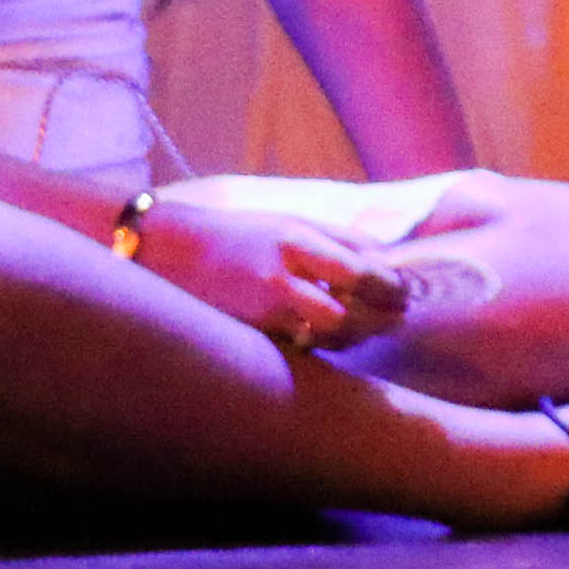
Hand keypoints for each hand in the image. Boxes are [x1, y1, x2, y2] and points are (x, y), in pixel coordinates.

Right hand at [136, 200, 410, 352]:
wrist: (167, 252)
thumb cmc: (236, 235)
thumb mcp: (287, 223)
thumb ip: (337, 240)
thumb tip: (389, 261)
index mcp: (294, 238)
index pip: (364, 268)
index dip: (392, 286)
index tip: (401, 292)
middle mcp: (281, 274)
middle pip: (354, 307)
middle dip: (384, 316)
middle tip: (396, 316)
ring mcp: (265, 307)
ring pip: (334, 332)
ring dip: (361, 334)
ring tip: (369, 328)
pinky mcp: (253, 331)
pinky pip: (306, 345)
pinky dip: (327, 343)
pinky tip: (331, 335)